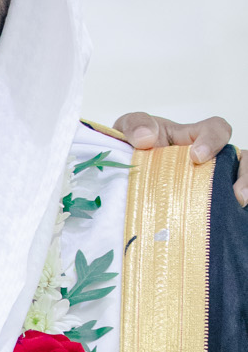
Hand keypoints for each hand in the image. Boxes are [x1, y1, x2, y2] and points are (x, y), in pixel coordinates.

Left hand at [115, 114, 246, 206]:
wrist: (117, 183)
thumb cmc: (129, 152)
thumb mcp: (126, 131)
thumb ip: (135, 125)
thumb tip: (146, 138)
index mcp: (192, 139)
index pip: (216, 130)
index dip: (213, 140)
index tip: (197, 157)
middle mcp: (209, 161)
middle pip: (241, 161)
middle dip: (245, 174)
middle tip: (236, 195)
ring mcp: (210, 185)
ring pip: (240, 186)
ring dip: (246, 191)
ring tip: (240, 205)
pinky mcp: (205, 210)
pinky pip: (226, 212)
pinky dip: (232, 215)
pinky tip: (226, 226)